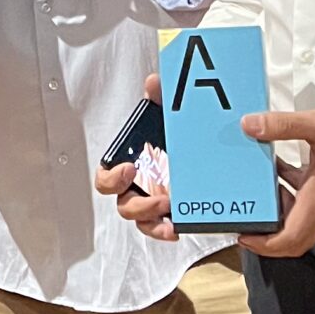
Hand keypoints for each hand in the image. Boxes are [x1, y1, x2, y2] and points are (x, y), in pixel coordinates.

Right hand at [96, 75, 173, 236]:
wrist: (208, 153)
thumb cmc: (178, 136)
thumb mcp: (169, 115)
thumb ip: (160, 98)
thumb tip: (153, 83)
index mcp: (130, 164)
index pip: (106, 178)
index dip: (112, 178)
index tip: (129, 169)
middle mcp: (137, 187)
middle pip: (123, 205)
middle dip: (138, 204)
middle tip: (160, 198)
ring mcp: (153, 202)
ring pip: (140, 220)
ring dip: (151, 219)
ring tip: (170, 211)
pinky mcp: (170, 214)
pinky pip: (159, 228)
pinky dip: (164, 230)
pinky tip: (177, 227)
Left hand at [236, 103, 314, 258]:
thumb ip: (282, 125)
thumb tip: (249, 125)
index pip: (291, 239)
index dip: (264, 245)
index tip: (244, 237)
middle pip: (294, 238)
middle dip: (266, 235)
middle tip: (244, 219)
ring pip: (301, 222)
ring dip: (278, 212)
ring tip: (257, 191)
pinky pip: (310, 206)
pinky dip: (291, 195)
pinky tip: (279, 169)